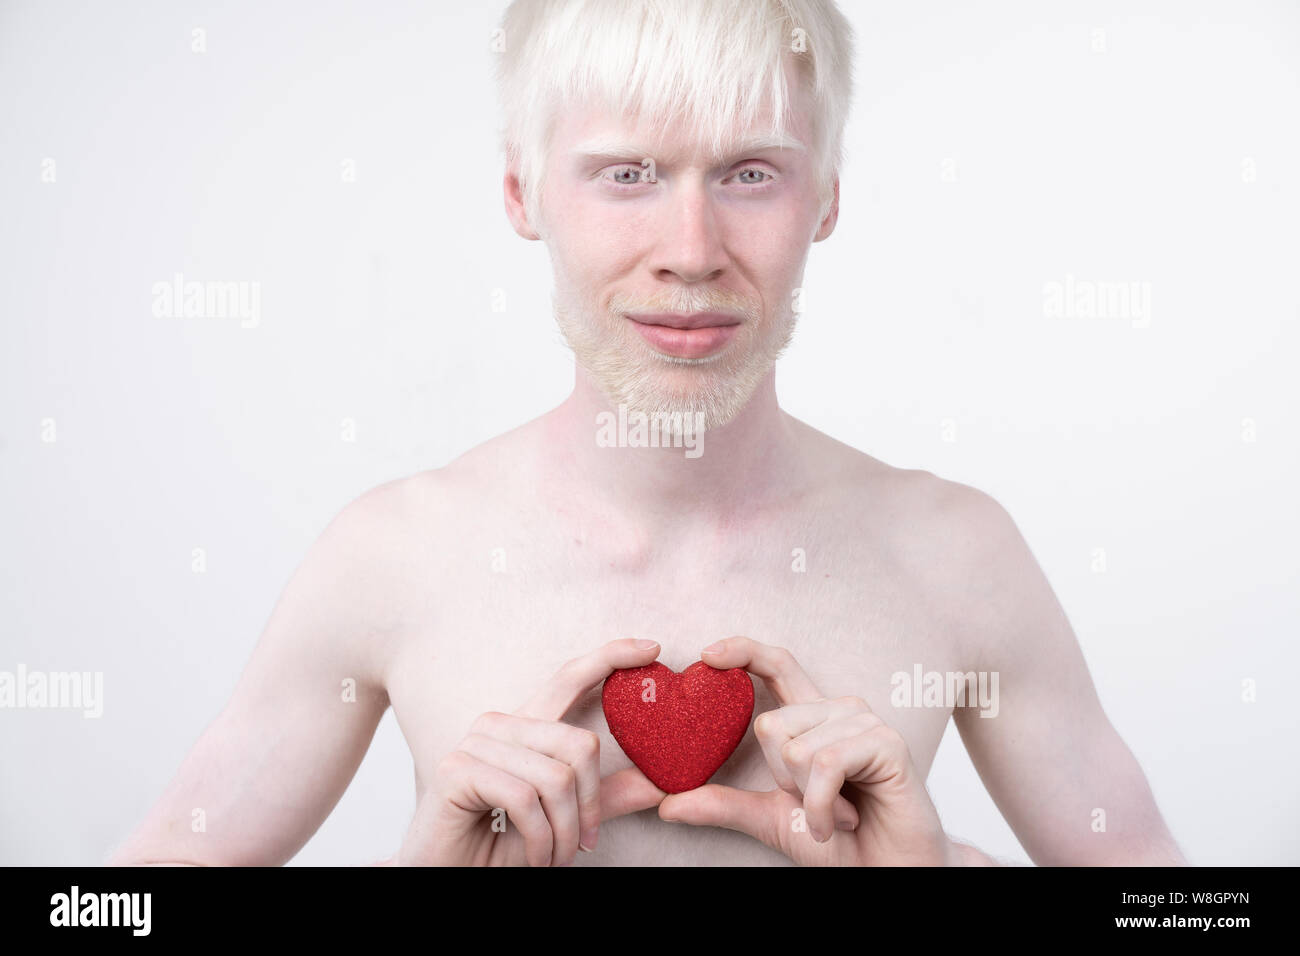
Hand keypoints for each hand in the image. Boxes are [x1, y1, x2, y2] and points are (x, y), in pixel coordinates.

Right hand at [398, 638, 666, 865]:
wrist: (443, 878)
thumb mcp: (560, 821)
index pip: (569, 679)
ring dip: (562, 833)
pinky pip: (524, 799)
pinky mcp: (456, 770)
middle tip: (582, 845)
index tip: (652, 647)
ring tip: (552, 857)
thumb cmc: (498, 847)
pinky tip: (532, 857)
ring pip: (556, 779)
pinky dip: (539, 839)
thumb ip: (600, 800)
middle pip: (580, 743)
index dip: (610, 657)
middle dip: (590, 806)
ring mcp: (475, 743)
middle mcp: (499, 725)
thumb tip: (656, 783)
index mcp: (525, 728)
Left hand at [657, 637, 958, 865]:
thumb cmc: (840, 842)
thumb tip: (666, 804)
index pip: (775, 665)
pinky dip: (823, 807)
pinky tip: (842, 821)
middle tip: (812, 802)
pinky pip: (824, 765)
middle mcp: (838, 709)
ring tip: (834, 812)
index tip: (706, 656)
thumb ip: (723, 803)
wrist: (888, 873)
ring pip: (795, 748)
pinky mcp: (886, 743)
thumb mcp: (771, 818)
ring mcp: (865, 722)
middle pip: (771, 723)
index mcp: (812, 718)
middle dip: (779, 778)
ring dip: (805, 797)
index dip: (742, 650)